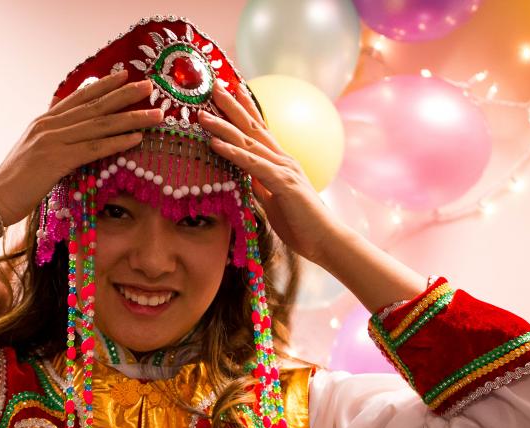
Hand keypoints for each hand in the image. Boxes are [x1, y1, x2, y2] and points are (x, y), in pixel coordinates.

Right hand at [0, 70, 164, 225]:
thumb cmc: (15, 182)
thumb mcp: (32, 152)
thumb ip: (50, 139)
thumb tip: (68, 134)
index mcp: (43, 122)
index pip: (78, 98)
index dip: (103, 86)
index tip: (124, 76)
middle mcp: (49, 125)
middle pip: (94, 106)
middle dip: (124, 95)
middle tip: (148, 86)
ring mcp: (52, 141)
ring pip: (99, 125)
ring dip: (131, 119)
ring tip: (155, 114)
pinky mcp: (56, 160)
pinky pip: (93, 148)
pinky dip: (117, 142)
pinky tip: (136, 138)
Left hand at [198, 84, 348, 268]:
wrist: (326, 240)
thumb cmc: (301, 223)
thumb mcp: (273, 201)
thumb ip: (260, 185)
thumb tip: (244, 176)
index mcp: (281, 162)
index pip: (260, 129)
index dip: (245, 109)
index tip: (232, 89)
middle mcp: (283, 159)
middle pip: (253, 127)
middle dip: (232, 105)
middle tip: (213, 85)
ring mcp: (283, 169)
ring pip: (248, 142)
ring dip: (223, 126)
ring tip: (203, 114)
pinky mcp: (282, 183)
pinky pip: (252, 165)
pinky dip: (233, 153)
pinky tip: (215, 143)